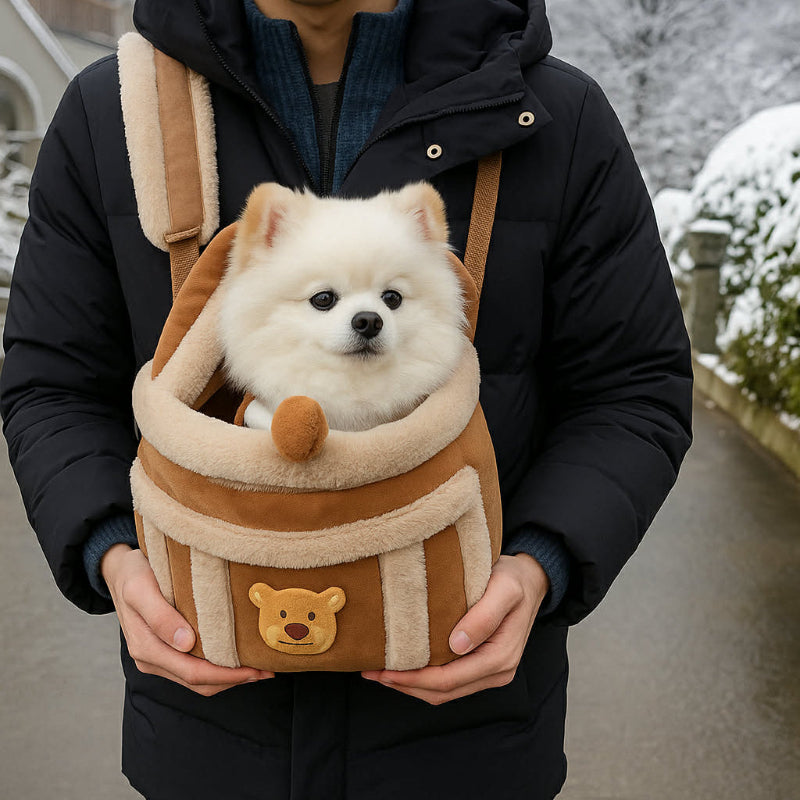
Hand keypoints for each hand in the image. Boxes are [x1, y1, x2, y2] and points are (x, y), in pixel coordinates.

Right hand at [101, 544, 272, 694]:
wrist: (119, 570)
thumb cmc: (134, 574)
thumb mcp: (141, 588)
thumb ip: (160, 616)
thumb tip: (186, 643)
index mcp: (146, 647)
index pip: (192, 672)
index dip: (227, 675)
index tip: (256, 669)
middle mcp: (151, 659)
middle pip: (198, 682)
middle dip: (234, 679)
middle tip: (267, 670)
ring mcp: (157, 658)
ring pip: (197, 681)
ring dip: (228, 678)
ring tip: (259, 668)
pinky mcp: (165, 652)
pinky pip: (192, 669)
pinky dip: (217, 669)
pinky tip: (237, 659)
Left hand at [361, 553, 548, 704]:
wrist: (530, 579)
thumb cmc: (514, 580)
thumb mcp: (503, 589)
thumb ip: (484, 615)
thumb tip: (458, 644)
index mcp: (501, 657)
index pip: (449, 679)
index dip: (414, 679)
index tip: (384, 669)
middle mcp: (496, 671)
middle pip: (443, 692)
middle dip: (405, 685)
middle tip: (371, 671)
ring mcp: (489, 671)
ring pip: (444, 691)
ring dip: (410, 685)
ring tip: (379, 671)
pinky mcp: (480, 664)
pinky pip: (449, 681)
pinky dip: (423, 678)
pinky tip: (403, 665)